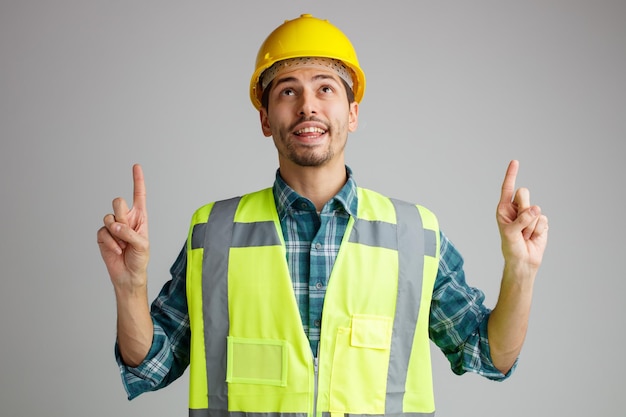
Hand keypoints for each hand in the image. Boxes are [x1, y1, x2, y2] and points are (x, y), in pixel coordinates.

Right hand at [97, 164, 149, 292]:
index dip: (138, 180)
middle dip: (120, 214)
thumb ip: (130, 233)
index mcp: (140, 217)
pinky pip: (102, 232)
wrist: (128, 274)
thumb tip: (115, 226)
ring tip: (123, 245)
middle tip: (125, 230)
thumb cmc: (140, 259)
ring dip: (116, 233)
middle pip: (118, 202)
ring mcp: (113, 226)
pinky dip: (110, 243)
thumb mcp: (142, 245)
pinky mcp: (103, 235)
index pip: (139, 195)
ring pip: (108, 217)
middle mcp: (126, 218)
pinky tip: (116, 250)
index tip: (136, 166)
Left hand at [496, 160, 548, 274]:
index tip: (515, 161)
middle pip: (524, 193)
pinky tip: (533, 237)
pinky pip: (543, 220)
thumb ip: (521, 219)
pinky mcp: (541, 221)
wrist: (523, 260)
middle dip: (523, 209)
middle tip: (519, 226)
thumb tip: (536, 209)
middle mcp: (517, 208)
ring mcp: (530, 214)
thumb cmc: (511, 246)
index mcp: (504, 208)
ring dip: (529, 226)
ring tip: (524, 235)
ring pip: (535, 209)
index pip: (507, 188)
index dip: (511, 174)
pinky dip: (538, 230)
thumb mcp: (510, 233)